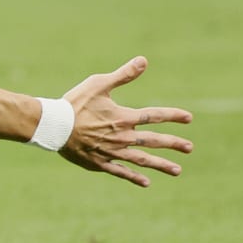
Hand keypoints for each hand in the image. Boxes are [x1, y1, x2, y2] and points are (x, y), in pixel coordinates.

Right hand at [60, 56, 193, 186]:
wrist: (53, 126)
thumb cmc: (75, 102)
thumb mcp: (99, 84)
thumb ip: (123, 75)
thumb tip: (144, 61)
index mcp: (124, 117)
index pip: (154, 116)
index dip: (173, 116)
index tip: (189, 118)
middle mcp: (123, 137)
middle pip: (154, 141)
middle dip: (173, 144)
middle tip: (189, 148)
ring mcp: (112, 152)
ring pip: (142, 160)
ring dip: (161, 165)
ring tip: (177, 170)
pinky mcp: (100, 163)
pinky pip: (121, 172)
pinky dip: (134, 177)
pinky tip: (146, 182)